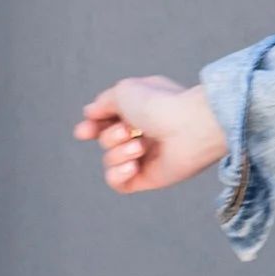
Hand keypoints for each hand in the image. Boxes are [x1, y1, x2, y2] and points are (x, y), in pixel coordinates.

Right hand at [75, 76, 224, 196]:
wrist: (190, 127)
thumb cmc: (160, 105)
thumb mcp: (123, 91)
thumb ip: (103, 103)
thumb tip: (90, 114)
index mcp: (140, 108)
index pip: (107, 120)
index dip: (91, 127)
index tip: (84, 132)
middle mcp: (144, 131)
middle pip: (105, 140)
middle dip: (110, 137)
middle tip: (128, 131)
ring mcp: (148, 156)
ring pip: (109, 161)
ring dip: (118, 153)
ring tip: (140, 147)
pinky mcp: (150, 177)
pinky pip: (118, 183)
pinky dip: (119, 175)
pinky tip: (133, 166)